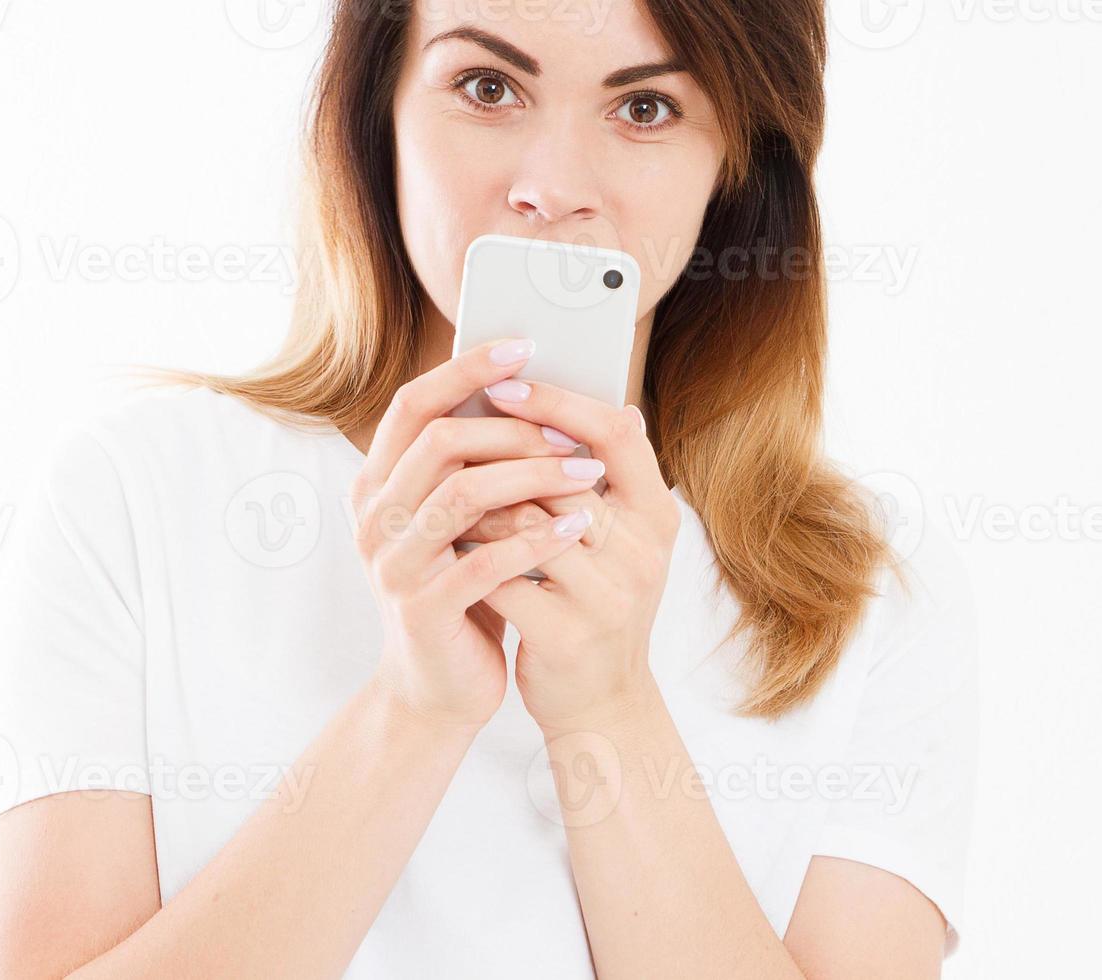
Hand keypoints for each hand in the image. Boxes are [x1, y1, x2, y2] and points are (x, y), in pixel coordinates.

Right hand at [349, 338, 600, 731]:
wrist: (438, 687)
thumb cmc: (463, 590)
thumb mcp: (468, 520)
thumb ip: (483, 462)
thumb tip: (554, 392)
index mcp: (377, 483)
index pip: (413, 404)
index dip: (465, 369)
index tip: (524, 345)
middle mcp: (374, 517)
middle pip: (438, 441)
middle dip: (513, 427)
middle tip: (574, 429)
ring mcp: (393, 564)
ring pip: (461, 494)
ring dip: (532, 475)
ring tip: (587, 472)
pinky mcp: (422, 609)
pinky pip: (483, 562)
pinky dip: (535, 540)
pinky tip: (577, 527)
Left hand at [452, 379, 680, 731]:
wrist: (601, 704)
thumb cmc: (597, 607)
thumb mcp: (619, 542)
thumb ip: (606, 482)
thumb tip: (610, 406)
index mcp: (657, 517)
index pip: (615, 433)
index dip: (557, 402)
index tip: (504, 383)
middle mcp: (640, 553)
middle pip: (558, 472)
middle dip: (495, 454)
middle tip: (449, 441)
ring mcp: (605, 596)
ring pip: (521, 522)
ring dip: (474, 506)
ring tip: (444, 496)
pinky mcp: (563, 634)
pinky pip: (499, 576)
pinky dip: (467, 556)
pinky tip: (446, 547)